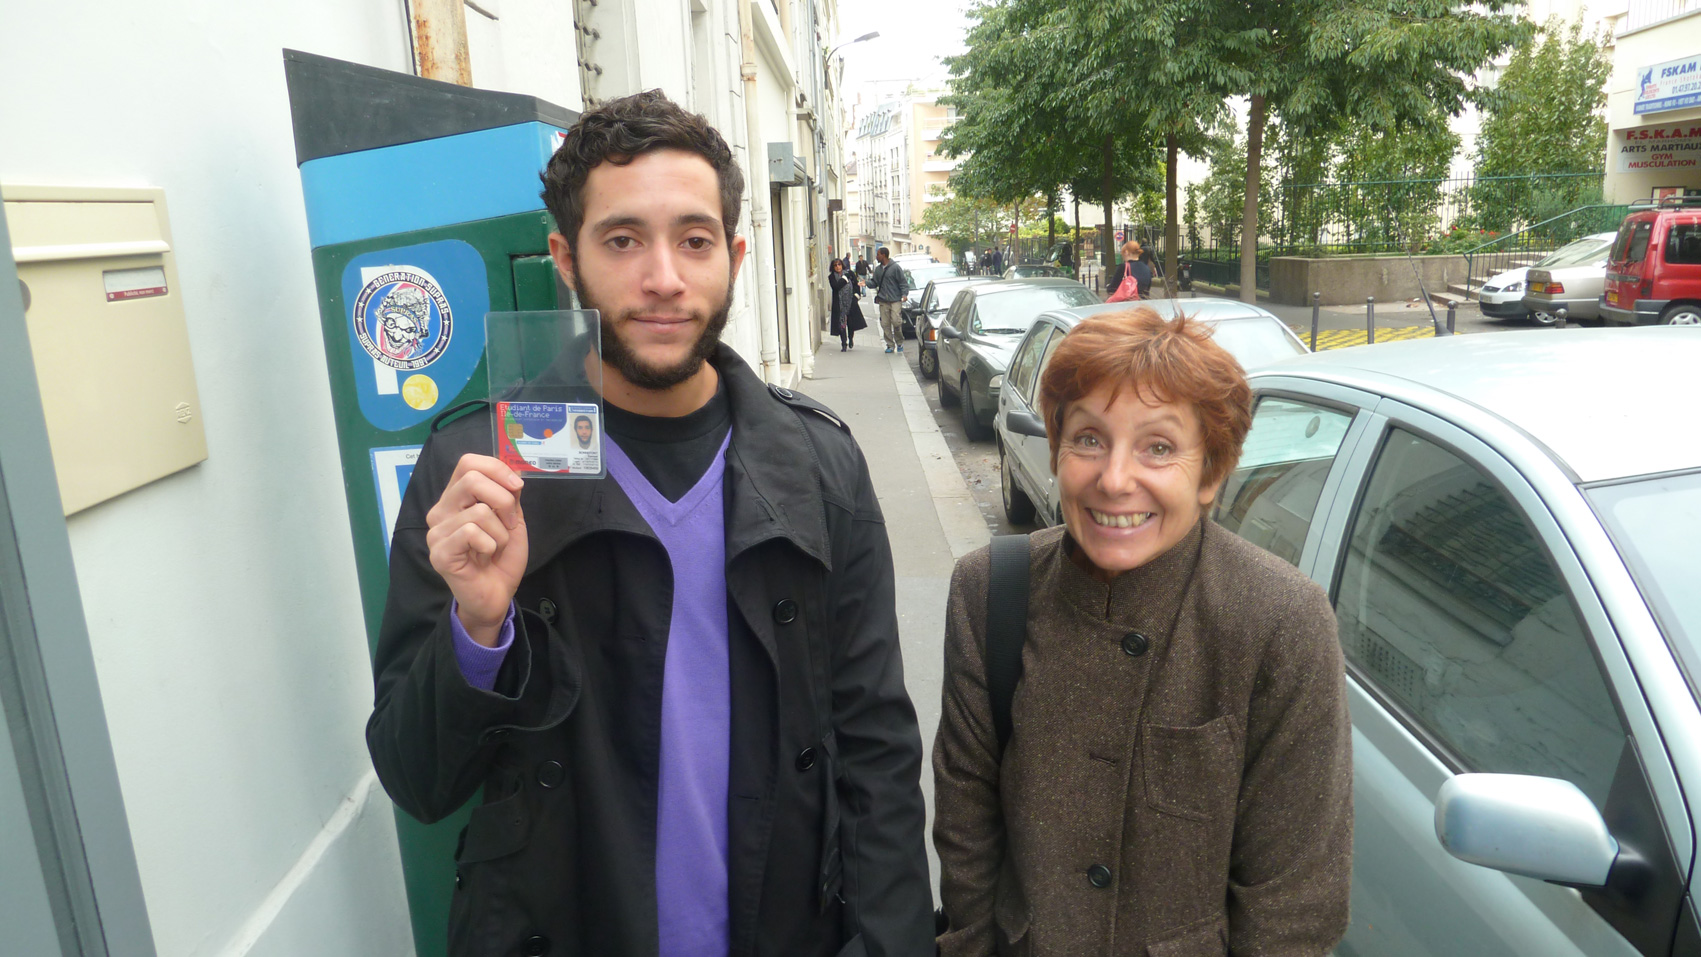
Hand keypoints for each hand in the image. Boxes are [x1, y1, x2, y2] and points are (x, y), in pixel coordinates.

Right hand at [426, 454, 527, 646]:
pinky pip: (472, 533)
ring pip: (479, 511)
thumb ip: (509, 495)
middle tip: (510, 523)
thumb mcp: (512, 519)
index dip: (496, 468)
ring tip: (495, 547)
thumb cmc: (501, 558)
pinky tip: (485, 558)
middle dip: (504, 500)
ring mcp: (437, 532)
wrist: (496, 595)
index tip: (516, 487)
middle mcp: (441, 510)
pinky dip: (490, 545)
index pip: (468, 463)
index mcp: (456, 498)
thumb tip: (511, 474)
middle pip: (472, 479)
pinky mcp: (439, 552)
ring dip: (501, 532)